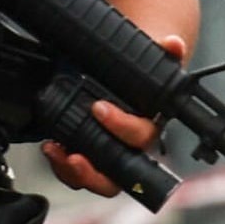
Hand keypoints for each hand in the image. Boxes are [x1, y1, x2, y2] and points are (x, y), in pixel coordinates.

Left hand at [40, 21, 191, 192]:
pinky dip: (62, 165)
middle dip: (96, 172)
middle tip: (76, 156)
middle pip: (120, 173)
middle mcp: (131, 147)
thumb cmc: (141, 75)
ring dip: (74, 172)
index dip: (122, 126)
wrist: (129, 78)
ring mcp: (110, 153)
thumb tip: (173, 44)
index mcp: (149, 126)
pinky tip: (51, 147)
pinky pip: (80, 171)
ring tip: (54, 151)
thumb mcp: (152, 60)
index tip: (99, 108)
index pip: (141, 136)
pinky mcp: (90, 153)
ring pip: (99, 179)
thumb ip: (165, 53)